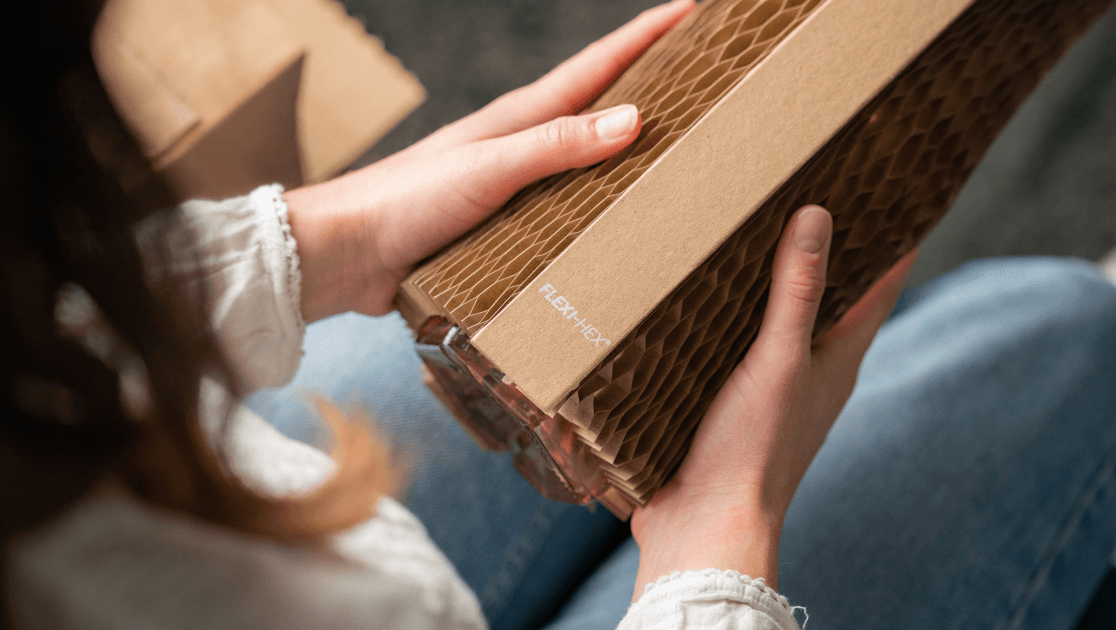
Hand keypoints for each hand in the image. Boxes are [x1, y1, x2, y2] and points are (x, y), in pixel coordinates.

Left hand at [284, 0, 695, 320]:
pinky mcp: (501, 225)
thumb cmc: (406, 201)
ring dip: (628, 149)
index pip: (598, 66)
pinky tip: (617, 222)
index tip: (694, 11)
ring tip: (677, 147)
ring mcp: (511, 184)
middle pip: (598, 105)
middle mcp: (520, 145)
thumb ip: (555, 145)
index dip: (648, 36)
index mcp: (520, 118)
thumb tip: (634, 118)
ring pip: (584, 159)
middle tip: (702, 75)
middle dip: (651, 84)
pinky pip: (565, 208)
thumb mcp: (488, 167)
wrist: (347, 253)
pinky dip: (598, 204)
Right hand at [629, 206, 917, 595]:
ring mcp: (769, 392)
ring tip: (755, 235)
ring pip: (780, 325)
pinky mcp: (727, 406)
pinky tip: (701, 301)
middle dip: (829, 254)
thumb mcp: (779, 362)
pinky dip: (726, 319)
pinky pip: (733, 348)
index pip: (878, 291)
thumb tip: (818, 216)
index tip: (901, 195)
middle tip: (819, 197)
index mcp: (837, 363)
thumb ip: (797, 292)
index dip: (894, 244)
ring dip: (772, 286)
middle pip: (831, 302)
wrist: (702, 529)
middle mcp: (810, 375)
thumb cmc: (753, 453)